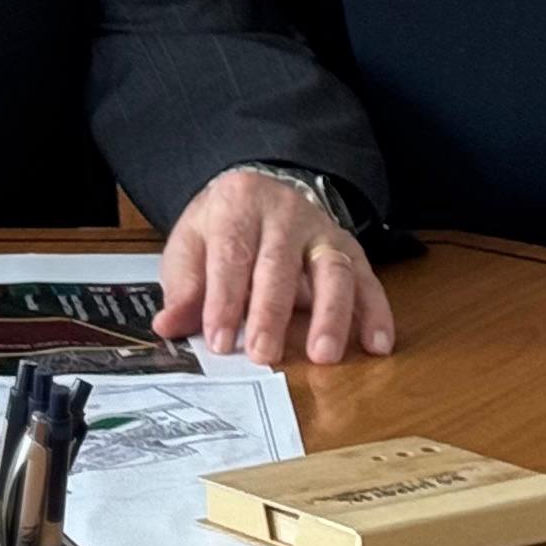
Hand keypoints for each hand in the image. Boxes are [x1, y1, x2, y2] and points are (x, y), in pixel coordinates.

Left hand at [155, 168, 398, 367]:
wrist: (262, 190)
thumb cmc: (224, 226)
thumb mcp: (192, 243)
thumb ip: (183, 286)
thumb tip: (168, 326)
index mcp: (237, 204)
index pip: (231, 253)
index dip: (224, 299)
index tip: (219, 340)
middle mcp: (284, 212)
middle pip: (279, 263)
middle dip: (271, 312)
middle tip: (264, 355)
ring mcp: (321, 230)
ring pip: (332, 269)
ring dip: (331, 315)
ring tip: (323, 355)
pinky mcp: (349, 248)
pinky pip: (368, 278)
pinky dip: (376, 312)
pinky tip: (377, 344)